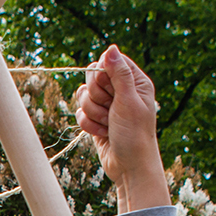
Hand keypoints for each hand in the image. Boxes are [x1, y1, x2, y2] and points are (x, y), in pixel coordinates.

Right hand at [73, 46, 167, 212]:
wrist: (129, 167)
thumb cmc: (135, 135)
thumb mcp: (128, 101)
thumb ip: (119, 74)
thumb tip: (111, 48)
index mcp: (134, 81)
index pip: (109, 62)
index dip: (103, 73)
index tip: (109, 88)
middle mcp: (120, 91)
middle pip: (93, 77)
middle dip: (97, 96)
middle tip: (111, 109)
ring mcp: (107, 106)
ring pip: (83, 96)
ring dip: (93, 113)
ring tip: (108, 125)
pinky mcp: (96, 119)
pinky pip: (80, 113)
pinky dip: (88, 124)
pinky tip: (102, 133)